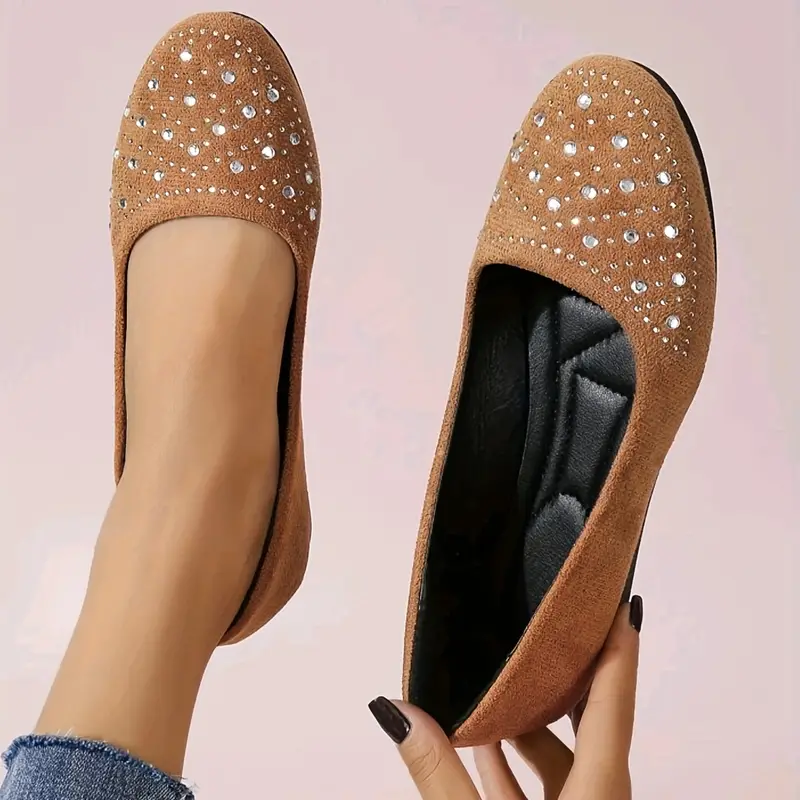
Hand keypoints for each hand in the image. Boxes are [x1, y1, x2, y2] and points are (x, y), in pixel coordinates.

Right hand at [369, 597, 642, 798]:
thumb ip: (437, 773)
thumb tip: (396, 709)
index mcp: (601, 795)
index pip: (614, 698)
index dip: (616, 644)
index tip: (613, 598)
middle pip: (590, 721)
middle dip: (560, 676)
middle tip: (537, 629)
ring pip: (562, 758)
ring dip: (528, 722)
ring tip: (493, 681)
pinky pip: (542, 791)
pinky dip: (514, 764)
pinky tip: (482, 743)